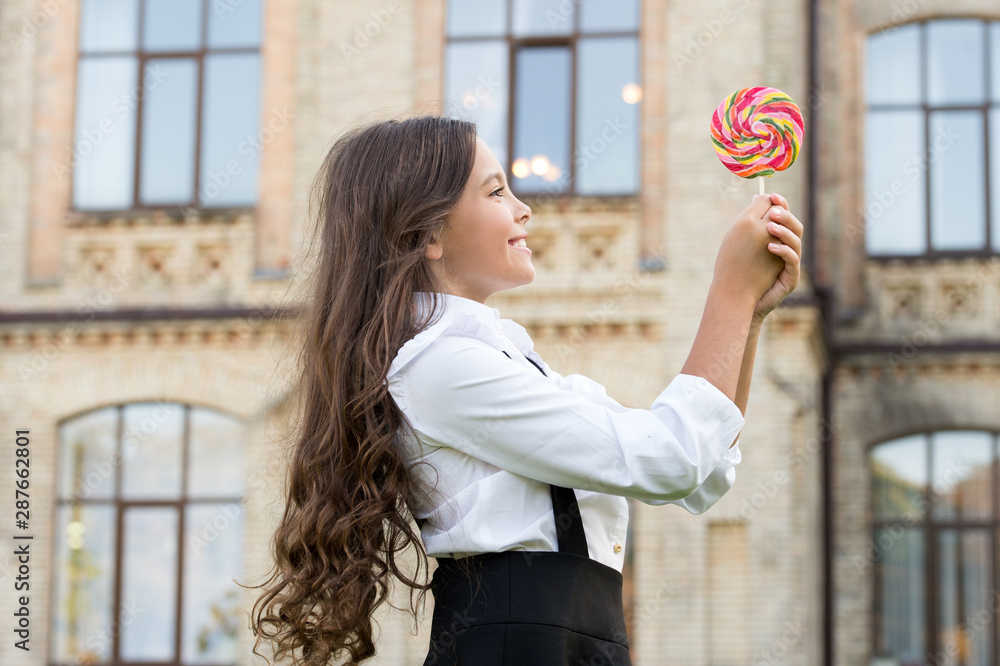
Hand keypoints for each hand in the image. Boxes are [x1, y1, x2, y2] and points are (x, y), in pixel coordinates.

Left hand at [752, 192, 802, 321]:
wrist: (738, 301)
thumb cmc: (740, 272)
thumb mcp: (744, 243)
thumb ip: (752, 224)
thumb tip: (755, 197)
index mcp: (778, 239)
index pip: (785, 218)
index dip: (781, 205)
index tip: (772, 195)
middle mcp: (788, 250)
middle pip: (795, 227)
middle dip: (785, 216)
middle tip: (772, 211)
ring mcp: (791, 265)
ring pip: (796, 243)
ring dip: (784, 232)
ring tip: (769, 226)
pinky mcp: (790, 279)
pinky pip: (792, 262)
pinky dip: (783, 252)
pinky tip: (770, 246)